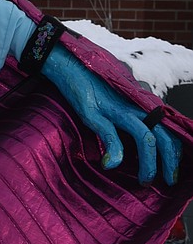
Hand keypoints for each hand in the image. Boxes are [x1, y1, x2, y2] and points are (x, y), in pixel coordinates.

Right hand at [41, 46, 180, 186]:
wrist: (68, 62)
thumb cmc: (92, 82)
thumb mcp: (118, 98)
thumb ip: (130, 113)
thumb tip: (135, 135)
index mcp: (141, 103)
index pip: (169, 128)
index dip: (175, 150)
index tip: (174, 169)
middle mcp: (135, 106)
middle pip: (164, 135)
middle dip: (170, 162)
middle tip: (168, 181)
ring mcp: (117, 109)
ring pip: (146, 137)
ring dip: (149, 164)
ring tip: (144, 180)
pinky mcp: (96, 112)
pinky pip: (112, 135)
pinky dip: (114, 153)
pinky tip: (109, 164)